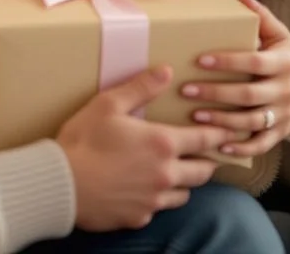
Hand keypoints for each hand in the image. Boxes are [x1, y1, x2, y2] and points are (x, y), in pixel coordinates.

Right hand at [57, 66, 233, 231]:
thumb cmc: (82, 140)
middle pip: (202, 172)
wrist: (59, 183)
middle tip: (206, 155)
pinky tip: (146, 191)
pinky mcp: (137, 218)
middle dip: (207, 162)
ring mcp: (152, 200)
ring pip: (184, 194)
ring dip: (184, 183)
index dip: (220, 135)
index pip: (205, 140)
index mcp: (162, 144)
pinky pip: (158, 209)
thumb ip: (141, 87)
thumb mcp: (108, 104)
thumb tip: (165, 71)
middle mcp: (164, 175)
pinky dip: (158, 200)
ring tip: (177, 172)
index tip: (230, 132)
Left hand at [183, 0, 289, 156]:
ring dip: (223, 121)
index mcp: (284, 63)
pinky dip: (242, 149)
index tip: (201, 60)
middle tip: (187, 90)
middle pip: (249, 95)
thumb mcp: (281, 36)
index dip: (228, 62)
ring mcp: (284, 115)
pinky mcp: (281, 134)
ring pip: (253, 122)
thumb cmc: (288, 59)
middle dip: (217, 93)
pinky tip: (219, 147)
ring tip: (195, 116)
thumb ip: (262, 18)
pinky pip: (262, 145)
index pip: (254, 62)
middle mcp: (286, 90)